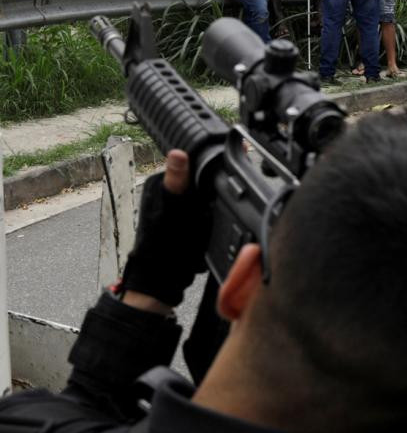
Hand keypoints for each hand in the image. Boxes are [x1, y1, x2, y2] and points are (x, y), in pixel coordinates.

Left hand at [118, 150, 211, 307]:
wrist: (162, 280)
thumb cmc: (165, 247)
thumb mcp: (177, 210)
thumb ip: (178, 181)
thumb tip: (178, 152)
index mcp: (159, 182)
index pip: (193, 165)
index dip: (211, 174)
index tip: (222, 189)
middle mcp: (163, 191)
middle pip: (201, 183)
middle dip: (212, 196)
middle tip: (209, 216)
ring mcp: (172, 207)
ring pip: (204, 200)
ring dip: (211, 212)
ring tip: (204, 227)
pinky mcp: (179, 221)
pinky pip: (201, 215)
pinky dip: (206, 223)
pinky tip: (203, 233)